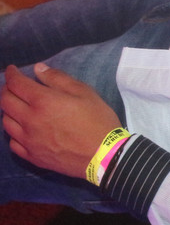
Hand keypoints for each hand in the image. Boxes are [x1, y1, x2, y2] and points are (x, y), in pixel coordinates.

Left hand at [1, 63, 120, 178]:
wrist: (104, 155)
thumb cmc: (97, 120)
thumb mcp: (84, 92)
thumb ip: (58, 78)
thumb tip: (38, 68)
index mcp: (42, 101)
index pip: (16, 84)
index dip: (12, 74)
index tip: (13, 70)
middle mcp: (29, 119)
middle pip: (5, 101)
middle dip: (7, 90)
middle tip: (14, 87)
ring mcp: (28, 140)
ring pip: (6, 122)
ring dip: (9, 110)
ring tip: (17, 107)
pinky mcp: (32, 156)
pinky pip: (13, 142)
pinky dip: (14, 132)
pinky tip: (22, 130)